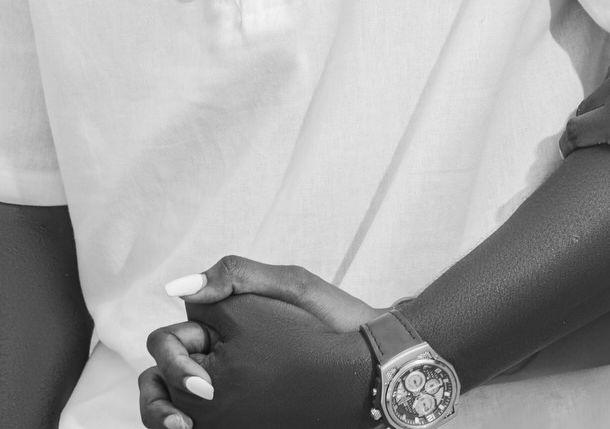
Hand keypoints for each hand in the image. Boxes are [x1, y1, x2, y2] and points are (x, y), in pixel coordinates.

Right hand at [139, 257, 376, 428]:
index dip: (172, 360)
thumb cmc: (333, 316)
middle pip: (159, 379)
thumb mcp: (290, 286)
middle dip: (157, 402)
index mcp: (222, 321)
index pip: (170, 340)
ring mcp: (226, 386)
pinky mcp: (237, 410)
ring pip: (172, 405)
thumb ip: (236, 277)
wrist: (369, 357)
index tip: (201, 384)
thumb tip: (173, 290)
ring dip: (163, 418)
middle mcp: (217, 354)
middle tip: (185, 423)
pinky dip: (195, 428)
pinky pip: (204, 421)